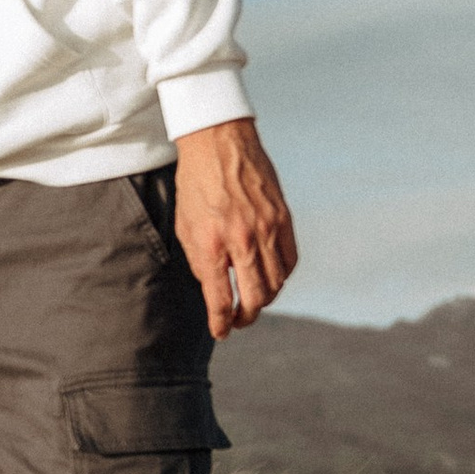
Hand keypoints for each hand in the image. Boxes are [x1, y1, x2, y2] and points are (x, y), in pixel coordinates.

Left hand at [172, 118, 296, 339]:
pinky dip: (282, 276)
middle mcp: (242, 240)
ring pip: (276, 283)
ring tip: (253, 300)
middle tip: (239, 320)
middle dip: (246, 317)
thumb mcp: (185, 225)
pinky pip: (290, 260)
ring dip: (265, 298)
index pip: (220, 298)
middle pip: (255, 298)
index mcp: (211, 243)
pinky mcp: (283, 218)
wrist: (219, 142)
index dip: (221, 322)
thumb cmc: (196, 184)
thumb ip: (200, 261)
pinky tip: (270, 277)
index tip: (221, 331)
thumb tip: (215, 290)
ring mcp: (267, 229)